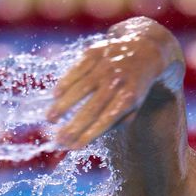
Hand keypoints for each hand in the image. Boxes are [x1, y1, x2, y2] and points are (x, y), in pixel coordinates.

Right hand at [46, 18, 179, 150]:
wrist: (145, 48)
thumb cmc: (135, 85)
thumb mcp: (134, 106)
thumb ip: (115, 122)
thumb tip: (89, 136)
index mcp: (128, 98)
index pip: (105, 121)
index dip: (87, 135)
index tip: (72, 147)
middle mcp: (116, 82)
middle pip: (91, 108)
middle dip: (73, 126)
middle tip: (58, 139)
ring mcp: (105, 66)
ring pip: (80, 89)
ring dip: (63, 105)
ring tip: (50, 118)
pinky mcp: (95, 52)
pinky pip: (76, 70)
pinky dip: (65, 83)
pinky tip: (55, 95)